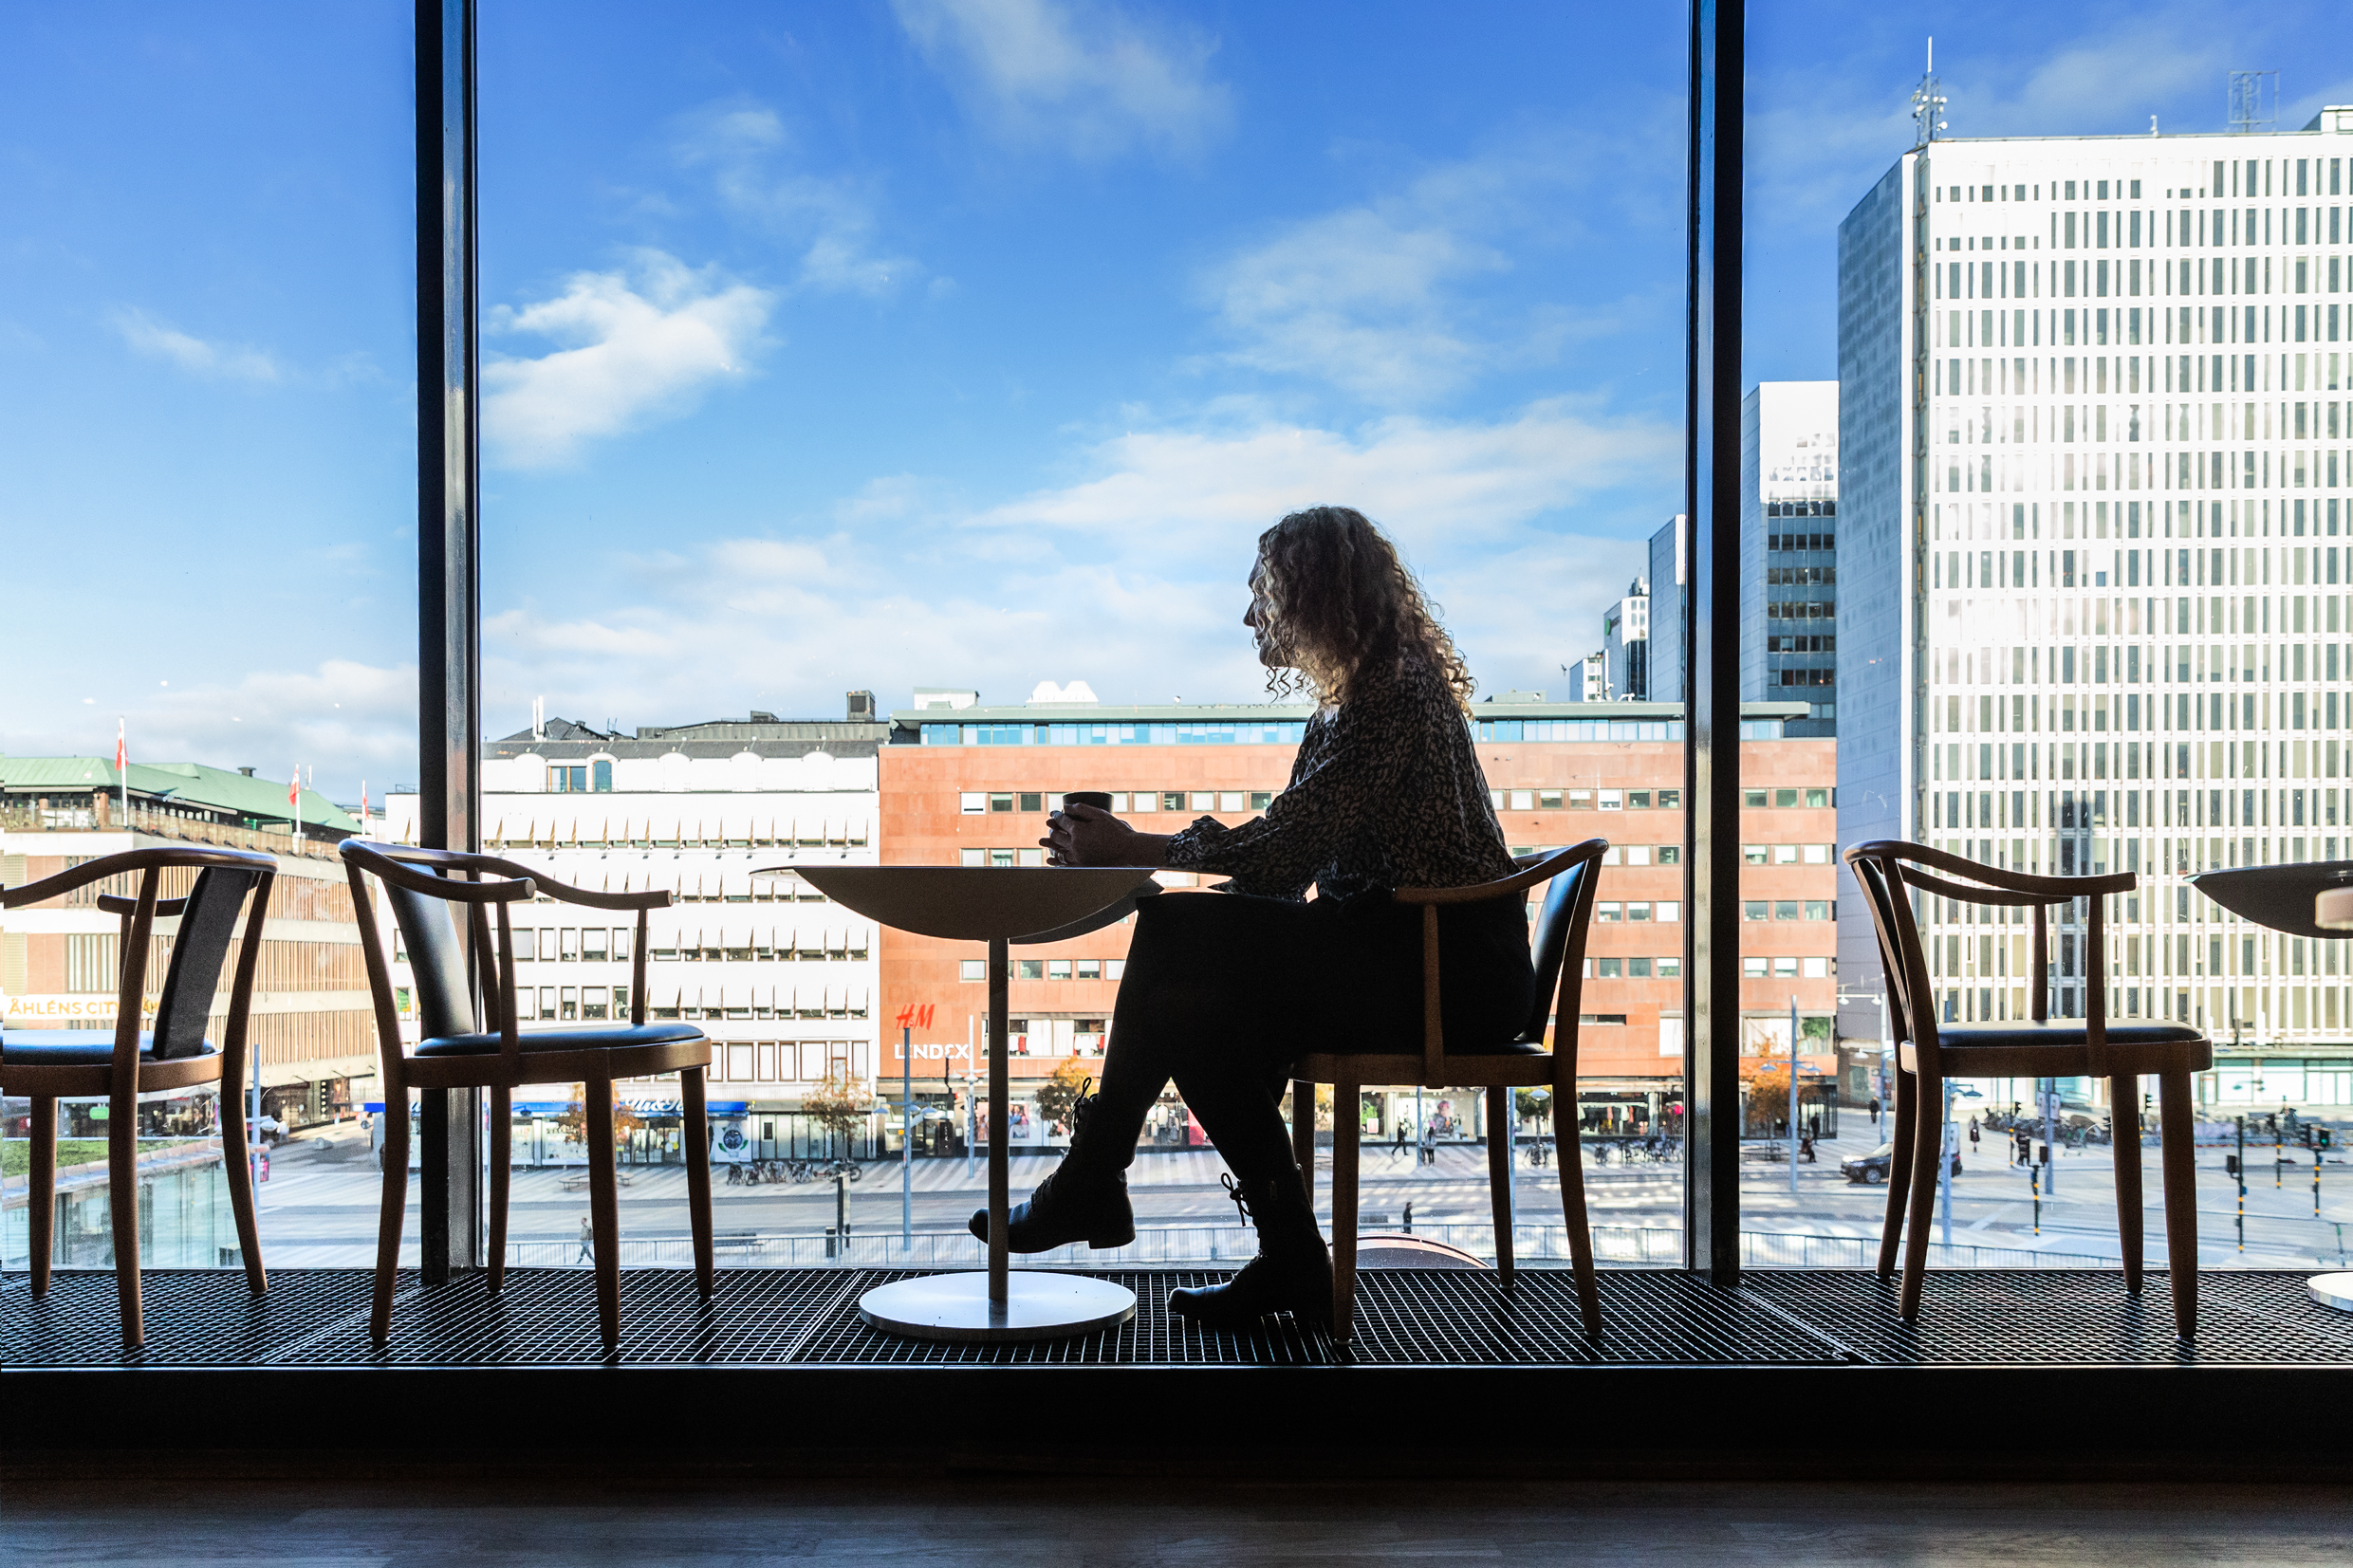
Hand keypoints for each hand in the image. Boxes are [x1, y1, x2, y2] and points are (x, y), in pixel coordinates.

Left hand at [1041, 803, 1167, 866]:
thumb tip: (1066, 807)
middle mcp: (1075, 845)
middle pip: (1057, 836)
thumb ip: (1082, 809)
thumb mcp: (1101, 815)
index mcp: (1078, 831)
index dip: (1056, 815)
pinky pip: (1065, 864)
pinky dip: (1056, 861)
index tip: (1054, 813)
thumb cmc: (1117, 830)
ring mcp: (1079, 857)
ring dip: (1050, 845)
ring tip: (1043, 841)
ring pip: (1059, 851)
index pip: (1062, 821)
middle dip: (1051, 829)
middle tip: (1048, 825)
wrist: (1129, 850)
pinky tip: (1051, 859)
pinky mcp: (1084, 866)